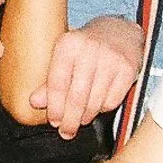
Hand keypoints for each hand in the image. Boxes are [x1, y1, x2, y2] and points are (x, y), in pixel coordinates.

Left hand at [31, 17, 142, 137]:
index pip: (57, 84)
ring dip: (86, 117)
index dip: (54, 107)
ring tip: (81, 120)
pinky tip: (98, 106)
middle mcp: (90, 50)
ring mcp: (112, 59)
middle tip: (66, 132)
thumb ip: (50, 80)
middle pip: (77, 97)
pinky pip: (112, 101)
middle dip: (70, 120)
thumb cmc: (86, 46)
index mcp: (68, 44)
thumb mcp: (65, 56)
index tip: (54, 121)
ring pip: (95, 102)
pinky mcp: (128, 69)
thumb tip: (33, 102)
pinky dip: (103, 109)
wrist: (120, 30)